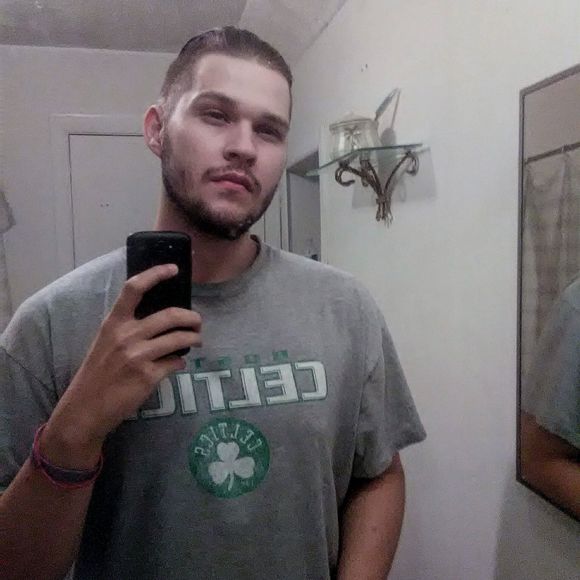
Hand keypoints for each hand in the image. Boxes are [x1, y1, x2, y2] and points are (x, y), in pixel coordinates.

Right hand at [41, 264, 200, 466]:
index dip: (156, 274)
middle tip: (197, 322)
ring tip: (197, 341)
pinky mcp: (148, 376)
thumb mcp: (105, 343)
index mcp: (113, 323)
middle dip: (192, 317)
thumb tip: (162, 321)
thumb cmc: (97, 374)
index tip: (173, 269)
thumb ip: (129, 329)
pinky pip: (175, 363)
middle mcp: (126, 335)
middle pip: (171, 315)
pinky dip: (180, 362)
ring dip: (194, 338)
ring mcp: (138, 356)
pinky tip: (177, 364)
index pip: (134, 288)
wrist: (85, 409)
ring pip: (180, 339)